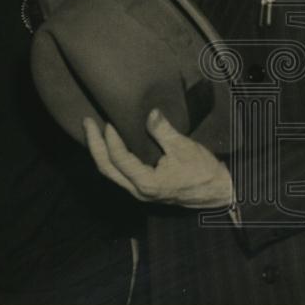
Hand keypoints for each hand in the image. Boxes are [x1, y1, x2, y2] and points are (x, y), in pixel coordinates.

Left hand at [82, 108, 233, 208]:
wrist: (217, 191)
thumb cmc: (203, 171)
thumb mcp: (184, 147)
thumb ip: (163, 131)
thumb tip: (150, 113)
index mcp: (146, 183)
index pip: (119, 159)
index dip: (111, 138)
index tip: (109, 119)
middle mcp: (138, 191)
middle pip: (106, 169)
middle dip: (94, 145)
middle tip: (87, 123)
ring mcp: (140, 192)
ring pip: (111, 174)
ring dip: (100, 153)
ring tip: (94, 132)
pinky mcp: (144, 189)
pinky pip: (120, 174)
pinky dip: (112, 159)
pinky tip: (111, 145)